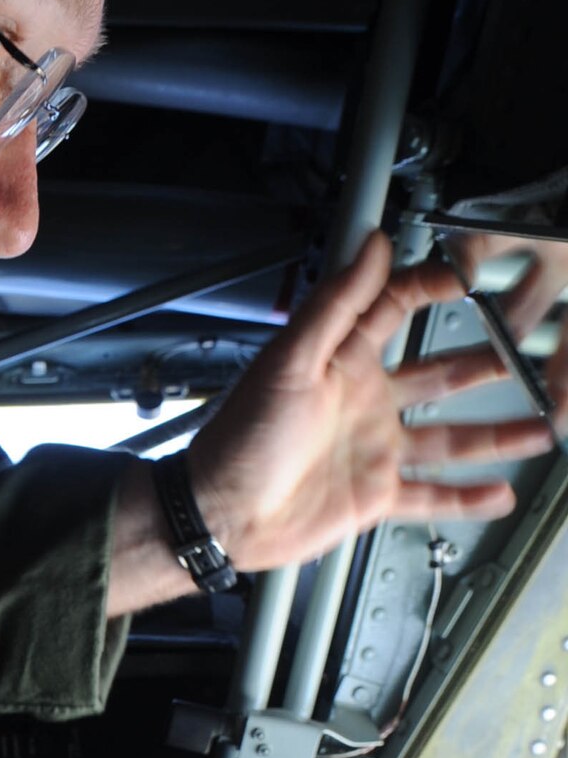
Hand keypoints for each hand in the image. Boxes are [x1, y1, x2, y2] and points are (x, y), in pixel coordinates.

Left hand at [189, 229, 555, 573]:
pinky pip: (432, 495)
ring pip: (449, 438)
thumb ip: (335, 304)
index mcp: (341, 363)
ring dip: (496, 432)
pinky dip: (468, 496)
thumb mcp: (289, 360)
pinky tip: (502, 492)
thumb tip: (369, 244)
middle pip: (439, 375)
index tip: (472, 274)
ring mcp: (374, 450)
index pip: (394, 311)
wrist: (222, 513)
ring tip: (543, 423)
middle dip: (485, 362)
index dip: (432, 288)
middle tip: (528, 348)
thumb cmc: (241, 437)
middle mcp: (365, 403)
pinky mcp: (374, 495)